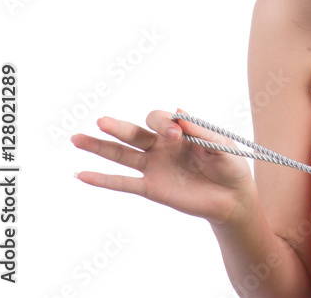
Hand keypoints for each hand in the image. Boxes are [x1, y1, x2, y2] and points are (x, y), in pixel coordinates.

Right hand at [71, 110, 256, 225]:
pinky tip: (81, 174)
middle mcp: (162, 147)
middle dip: (118, 127)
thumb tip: (179, 112)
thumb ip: (201, 132)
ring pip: (122, 155)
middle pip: (134, 133)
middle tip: (102, 121)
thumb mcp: (222, 145)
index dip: (163, 123)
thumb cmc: (230, 166)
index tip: (176, 134)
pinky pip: (123, 183)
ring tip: (76, 139)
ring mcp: (154, 167)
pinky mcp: (151, 188)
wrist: (233, 198)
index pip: (160, 119)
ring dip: (99, 147)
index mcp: (179, 132)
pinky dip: (103, 180)